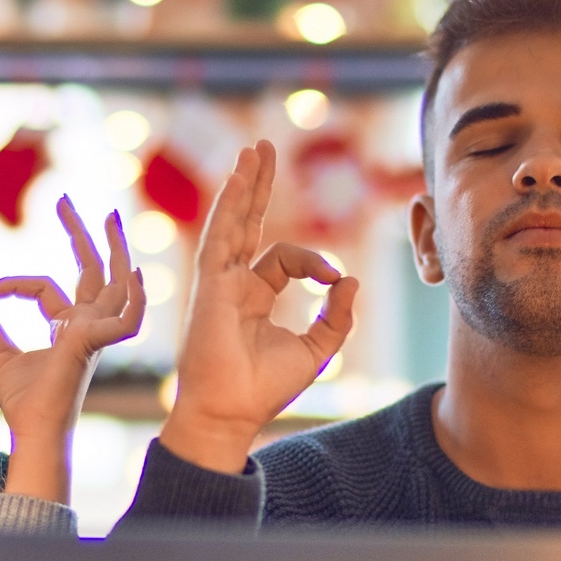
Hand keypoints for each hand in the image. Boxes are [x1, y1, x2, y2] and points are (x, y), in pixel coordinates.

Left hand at [0, 197, 145, 501]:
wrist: (31, 431)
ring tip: (109, 216)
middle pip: (93, 271)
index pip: (43, 287)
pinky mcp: (96, 343)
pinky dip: (135, 300)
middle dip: (82, 235)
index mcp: (68, 328)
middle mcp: (87, 326)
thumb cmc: (23, 404)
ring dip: (114, 249)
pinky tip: (135, 274)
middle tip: (66, 201)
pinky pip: (126, 319)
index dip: (10, 284)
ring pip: (114, 283)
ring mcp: (96, 333)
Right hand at [159, 141, 359, 472]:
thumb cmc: (265, 389)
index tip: (333, 279)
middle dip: (258, 187)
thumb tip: (350, 279)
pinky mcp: (209, 284)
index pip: (286, 259)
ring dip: (243, 185)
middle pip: (247, 223)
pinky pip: (221, 236)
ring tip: (253, 150)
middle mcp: (233, 284)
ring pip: (232, 222)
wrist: (232, 412)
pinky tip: (238, 177)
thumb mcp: (316, 350)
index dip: (315, 262)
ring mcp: (218, 282)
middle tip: (264, 148)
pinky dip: (229, 205)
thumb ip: (336, 316)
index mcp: (255, 297)